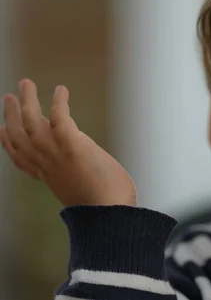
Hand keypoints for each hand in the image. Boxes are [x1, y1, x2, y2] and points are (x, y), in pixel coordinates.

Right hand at [0, 79, 136, 206]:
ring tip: (25, 84)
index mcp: (49, 177)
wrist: (110, 215)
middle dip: (11, 116)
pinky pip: (59, 118)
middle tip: (9, 97)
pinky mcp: (72, 146)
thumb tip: (88, 172)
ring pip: (31, 123)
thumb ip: (80, 181)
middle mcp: (47, 165)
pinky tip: (61, 90)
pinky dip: (58, 103)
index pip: (23, 160)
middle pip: (19, 138)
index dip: (9, 144)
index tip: (1, 130)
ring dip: (26, 101)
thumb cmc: (108, 209)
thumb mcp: (85, 193)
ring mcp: (57, 155)